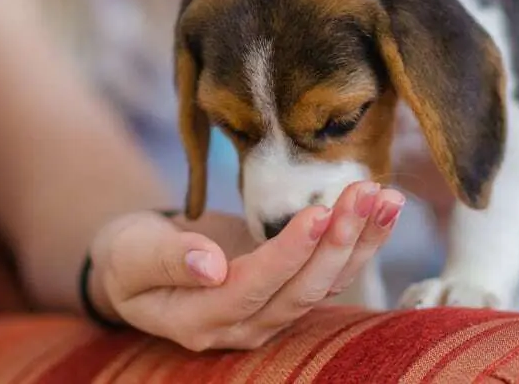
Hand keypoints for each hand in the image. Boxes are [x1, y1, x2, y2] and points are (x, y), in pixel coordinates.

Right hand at [86, 181, 404, 350]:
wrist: (145, 263)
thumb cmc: (130, 256)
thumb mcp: (131, 256)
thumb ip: (167, 260)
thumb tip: (210, 266)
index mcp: (199, 320)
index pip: (252, 289)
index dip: (288, 254)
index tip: (318, 212)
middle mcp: (244, 325)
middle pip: (302, 291)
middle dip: (338, 241)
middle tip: (364, 192)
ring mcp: (271, 311)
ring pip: (326, 283)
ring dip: (361, 241)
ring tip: (387, 198)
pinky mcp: (289, 290)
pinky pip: (331, 270)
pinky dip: (360, 241)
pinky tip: (383, 209)